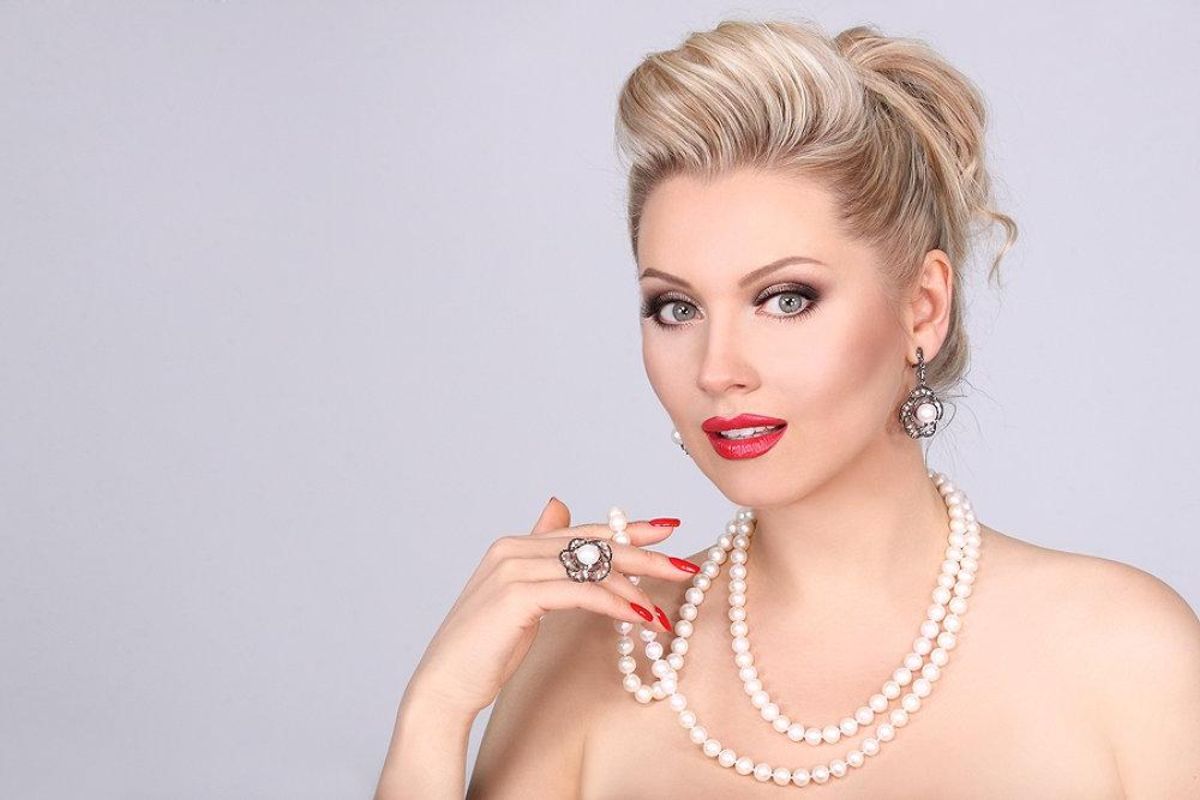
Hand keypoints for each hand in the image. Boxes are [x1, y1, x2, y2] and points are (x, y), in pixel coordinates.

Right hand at [404, 497, 695, 719]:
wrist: (445, 686)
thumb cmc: (486, 648)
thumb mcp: (521, 595)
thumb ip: (541, 554)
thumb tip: (558, 505)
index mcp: (515, 544)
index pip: (584, 531)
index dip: (628, 530)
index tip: (667, 529)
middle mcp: (513, 548)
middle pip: (593, 544)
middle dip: (644, 554)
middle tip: (684, 564)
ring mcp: (513, 569)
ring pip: (591, 567)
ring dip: (635, 586)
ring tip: (666, 609)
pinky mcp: (517, 596)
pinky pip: (580, 592)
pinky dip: (614, 602)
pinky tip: (639, 615)